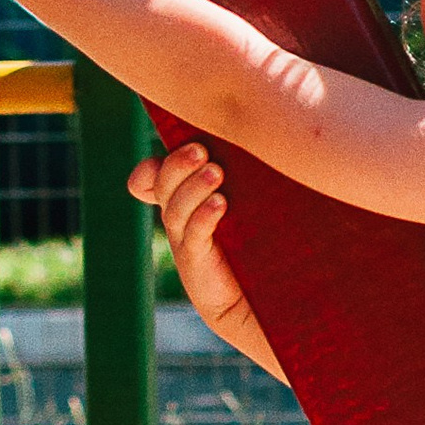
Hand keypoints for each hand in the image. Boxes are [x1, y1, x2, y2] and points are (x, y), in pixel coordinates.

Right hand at [130, 138, 247, 334]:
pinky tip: (220, 204)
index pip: (155, 176)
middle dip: (178, 165)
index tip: (174, 142)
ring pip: (176, 209)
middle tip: (200, 150)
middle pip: (164, 184)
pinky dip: (203, 217)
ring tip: (215, 173)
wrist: (258, 298)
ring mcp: (186, 241)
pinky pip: (193, 236)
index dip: (152, 164)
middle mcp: (181, 218)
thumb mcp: (249, 204)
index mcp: (188, 198)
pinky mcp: (197, 264)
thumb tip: (271, 126)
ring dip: (193, 188)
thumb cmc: (259, 242)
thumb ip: (246, 177)